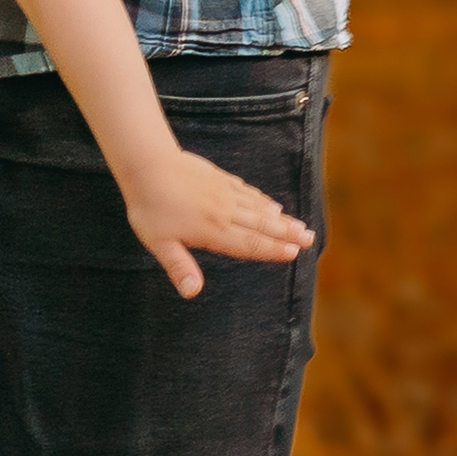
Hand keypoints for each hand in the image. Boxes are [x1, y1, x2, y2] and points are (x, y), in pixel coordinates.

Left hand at [123, 150, 314, 300]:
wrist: (146, 162)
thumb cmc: (149, 206)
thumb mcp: (159, 243)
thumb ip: (179, 267)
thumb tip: (192, 293)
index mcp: (212, 229)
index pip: (248, 243)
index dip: (271, 249)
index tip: (293, 253)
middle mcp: (223, 210)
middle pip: (261, 224)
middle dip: (286, 233)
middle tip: (310, 239)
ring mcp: (223, 192)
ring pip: (257, 207)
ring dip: (280, 217)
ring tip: (300, 225)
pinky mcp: (218, 178)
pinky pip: (246, 191)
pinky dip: (262, 200)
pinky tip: (272, 204)